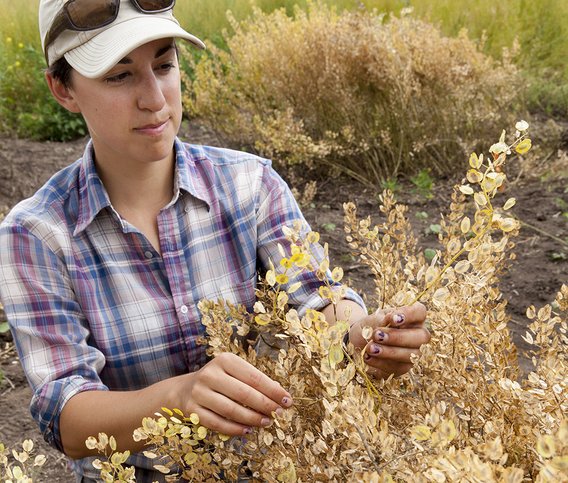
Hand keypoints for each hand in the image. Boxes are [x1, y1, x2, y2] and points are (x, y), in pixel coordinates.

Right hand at [178, 353, 292, 435]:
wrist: (185, 389)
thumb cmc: (219, 380)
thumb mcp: (235, 373)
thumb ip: (255, 381)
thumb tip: (280, 394)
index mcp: (224, 360)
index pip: (254, 377)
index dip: (273, 390)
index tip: (288, 400)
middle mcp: (210, 374)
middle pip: (244, 393)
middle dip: (265, 405)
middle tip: (279, 414)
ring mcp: (199, 392)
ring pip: (230, 410)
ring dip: (252, 418)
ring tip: (266, 422)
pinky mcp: (192, 410)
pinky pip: (217, 423)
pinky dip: (234, 429)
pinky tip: (247, 430)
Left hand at [348, 302, 429, 378]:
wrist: (359, 343)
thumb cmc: (369, 327)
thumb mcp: (370, 320)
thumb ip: (379, 320)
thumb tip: (388, 320)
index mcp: (412, 317)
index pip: (420, 312)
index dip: (409, 315)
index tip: (392, 318)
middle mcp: (418, 335)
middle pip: (421, 336)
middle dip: (398, 337)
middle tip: (377, 335)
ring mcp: (414, 353)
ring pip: (412, 355)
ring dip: (389, 352)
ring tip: (370, 348)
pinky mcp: (404, 367)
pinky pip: (398, 367)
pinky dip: (381, 362)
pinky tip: (368, 357)